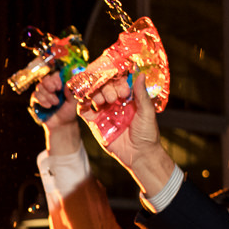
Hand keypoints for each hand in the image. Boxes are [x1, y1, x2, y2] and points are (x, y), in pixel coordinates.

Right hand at [29, 73, 83, 156]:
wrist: (61, 125)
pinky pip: (35, 95)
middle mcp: (50, 87)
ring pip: (39, 87)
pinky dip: (42, 100)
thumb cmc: (68, 112)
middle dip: (49, 83)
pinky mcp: (36, 101)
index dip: (56, 78)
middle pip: (45, 78)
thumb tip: (68, 84)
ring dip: (47, 95)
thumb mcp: (73, 102)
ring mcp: (42, 93)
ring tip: (55, 103)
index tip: (60, 86)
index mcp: (60, 85)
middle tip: (55, 90)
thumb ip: (72, 93)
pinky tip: (48, 106)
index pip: (55, 75)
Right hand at [82, 74, 172, 192]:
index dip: (117, 79)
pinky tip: (85, 101)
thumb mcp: (147, 112)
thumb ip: (141, 94)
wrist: (139, 154)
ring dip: (95, 93)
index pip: (118, 81)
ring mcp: (104, 111)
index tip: (121, 84)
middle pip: (104, 86)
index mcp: (128, 97)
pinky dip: (82, 103)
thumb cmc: (147, 134)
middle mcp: (115, 102)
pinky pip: (84, 110)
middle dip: (106, 87)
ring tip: (102, 101)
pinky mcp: (94, 122)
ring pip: (93, 95)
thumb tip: (141, 74)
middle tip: (114, 98)